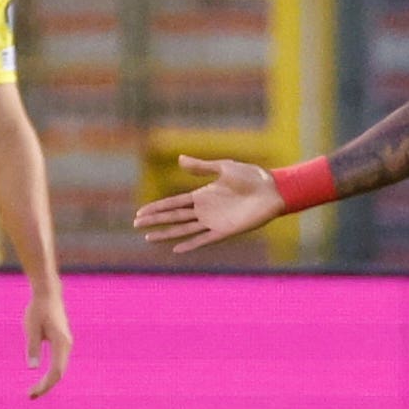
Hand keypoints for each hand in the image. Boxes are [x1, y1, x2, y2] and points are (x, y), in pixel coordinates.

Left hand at [23, 289, 70, 398]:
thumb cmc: (38, 310)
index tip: (31, 394)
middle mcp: (67, 345)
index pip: (56, 372)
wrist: (49, 295)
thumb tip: (32, 368)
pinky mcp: (63, 341)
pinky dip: (51, 373)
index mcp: (61, 343)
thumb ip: (32, 348)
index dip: (45, 385)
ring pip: (61, 368)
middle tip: (30, 396)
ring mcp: (66, 343)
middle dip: (46, 386)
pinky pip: (60, 362)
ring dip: (48, 380)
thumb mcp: (31, 329)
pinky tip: (42, 377)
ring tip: (34, 390)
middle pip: (60, 373)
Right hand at [134, 154, 285, 252]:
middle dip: (155, 220)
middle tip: (136, 224)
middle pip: (174, 216)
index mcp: (203, 195)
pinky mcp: (226, 230)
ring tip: (148, 238)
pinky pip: (204, 239)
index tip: (139, 212)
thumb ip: (202, 167)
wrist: (273, 189)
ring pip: (184, 229)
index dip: (157, 207)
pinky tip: (176, 249)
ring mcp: (214, 221)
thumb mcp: (225, 168)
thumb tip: (179, 159)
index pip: (174, 202)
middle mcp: (206, 210)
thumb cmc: (252, 176)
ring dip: (167, 233)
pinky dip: (190, 244)